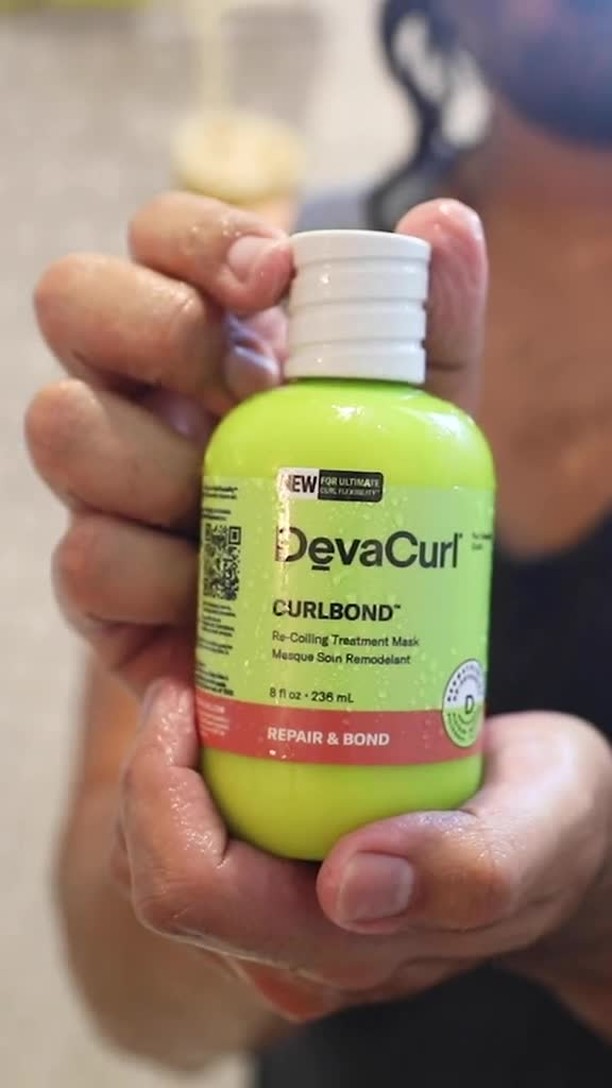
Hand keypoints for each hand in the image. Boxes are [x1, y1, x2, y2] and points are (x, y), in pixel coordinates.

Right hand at [27, 193, 484, 695]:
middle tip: (253, 395)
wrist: (346, 645)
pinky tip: (209, 608)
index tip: (273, 283)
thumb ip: (436, 327)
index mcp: (209, 337)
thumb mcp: (419, 424)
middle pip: (73, 298)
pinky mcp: (97, 585)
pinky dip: (158, 587)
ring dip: (159, 468)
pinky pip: (85, 561)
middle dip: (165, 331)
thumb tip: (446, 223)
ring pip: (62, 424)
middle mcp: (139, 395)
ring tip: (235, 520)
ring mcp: (106, 485)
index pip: (159, 236)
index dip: (199, 237)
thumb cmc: (370, 513)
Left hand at [115, 681, 611, 1020]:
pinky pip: (193, 840)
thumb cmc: (556, 821)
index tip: (186, 695)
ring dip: (158, 776)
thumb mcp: (545, 822)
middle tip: (190, 683)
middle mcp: (297, 948)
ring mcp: (284, 921)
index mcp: (347, 946)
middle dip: (146, 774)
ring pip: (159, 861)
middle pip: (156, 876)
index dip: (158, 791)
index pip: (192, 891)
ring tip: (205, 696)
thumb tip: (349, 886)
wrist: (562, 832)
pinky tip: (227, 721)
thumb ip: (471, 865)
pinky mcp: (281, 885)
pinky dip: (185, 780)